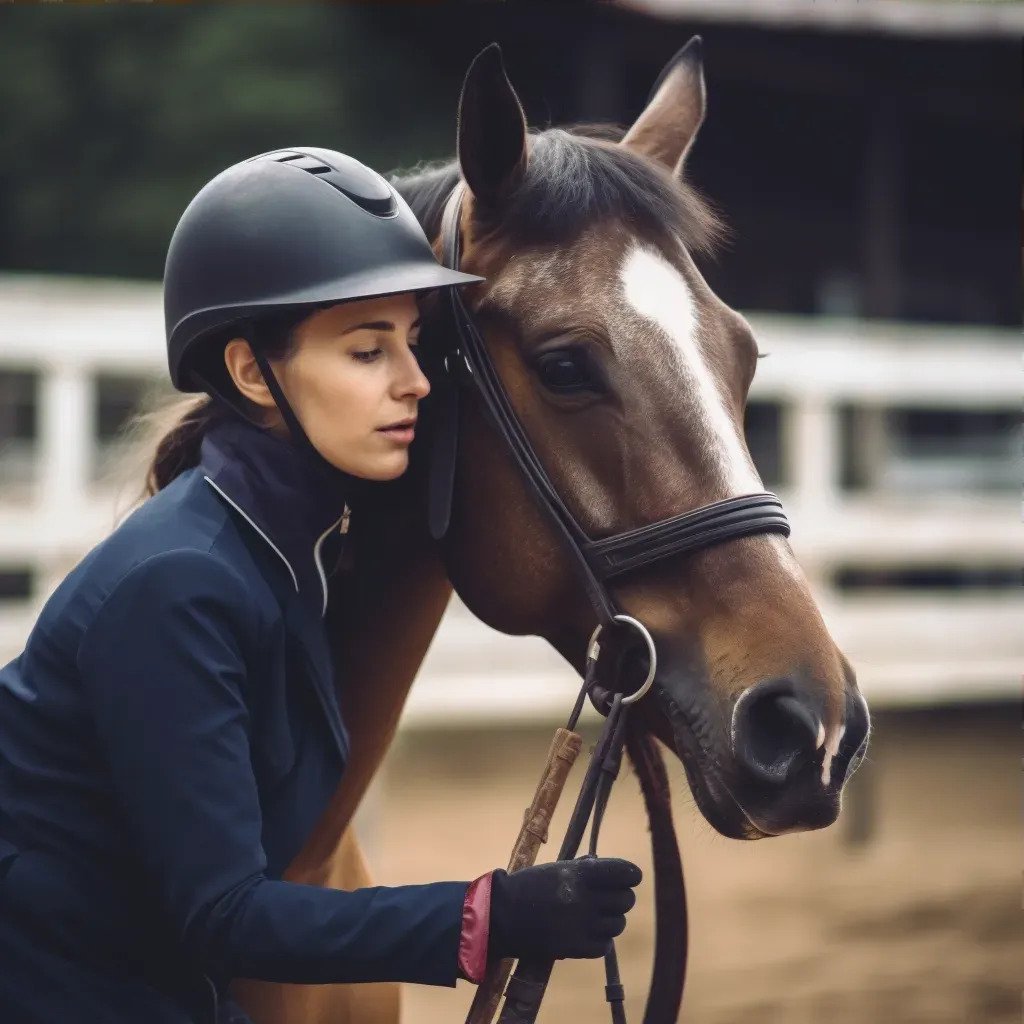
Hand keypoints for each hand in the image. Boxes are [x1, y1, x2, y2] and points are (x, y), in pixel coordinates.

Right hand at [487, 856, 641, 961]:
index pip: (623, 873)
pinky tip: (591, 933)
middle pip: (625, 900)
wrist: (500, 915)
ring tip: (598, 917)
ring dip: (612, 920)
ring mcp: (579, 925)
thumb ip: (584, 870)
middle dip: (622, 898)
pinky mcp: (573, 948)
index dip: (631, 874)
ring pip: (618, 924)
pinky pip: (604, 946)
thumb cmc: (528, 886)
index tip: (631, 877)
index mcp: (577, 875)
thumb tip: (612, 871)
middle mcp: (582, 899)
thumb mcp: (556, 869)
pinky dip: (602, 940)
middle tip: (611, 898)